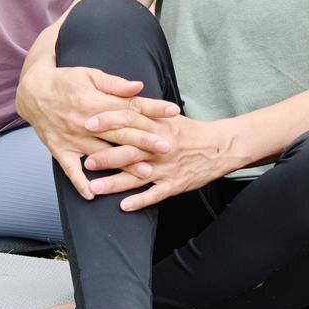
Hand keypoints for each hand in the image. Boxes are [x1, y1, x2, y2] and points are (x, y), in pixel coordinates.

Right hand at [17, 63, 180, 199]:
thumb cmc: (65, 81)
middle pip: (121, 134)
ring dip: (123, 166)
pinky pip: (71, 170)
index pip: (130, 108)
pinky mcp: (60, 150)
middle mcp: (87, 124)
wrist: (32, 92)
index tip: (173, 112)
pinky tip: (93, 194)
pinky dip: (80, 183)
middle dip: (145, 142)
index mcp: (96, 103)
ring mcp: (73, 138)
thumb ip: (114, 83)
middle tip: (168, 149)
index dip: (153, 109)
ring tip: (144, 174)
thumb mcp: (90, 75)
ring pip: (103, 155)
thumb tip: (138, 86)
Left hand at [83, 114, 238, 209]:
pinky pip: (155, 194)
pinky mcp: (175, 184)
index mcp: (159, 127)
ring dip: (115, 183)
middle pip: (130, 150)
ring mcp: (167, 167)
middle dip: (107, 156)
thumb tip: (122, 102)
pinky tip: (124, 206)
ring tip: (94, 188)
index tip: (89, 123)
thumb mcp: (170, 117)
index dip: (109, 121)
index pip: (130, 120)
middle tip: (86, 161)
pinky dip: (140, 200)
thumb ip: (146, 112)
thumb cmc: (192, 132)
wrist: (221, 147)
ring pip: (138, 175)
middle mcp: (160, 147)